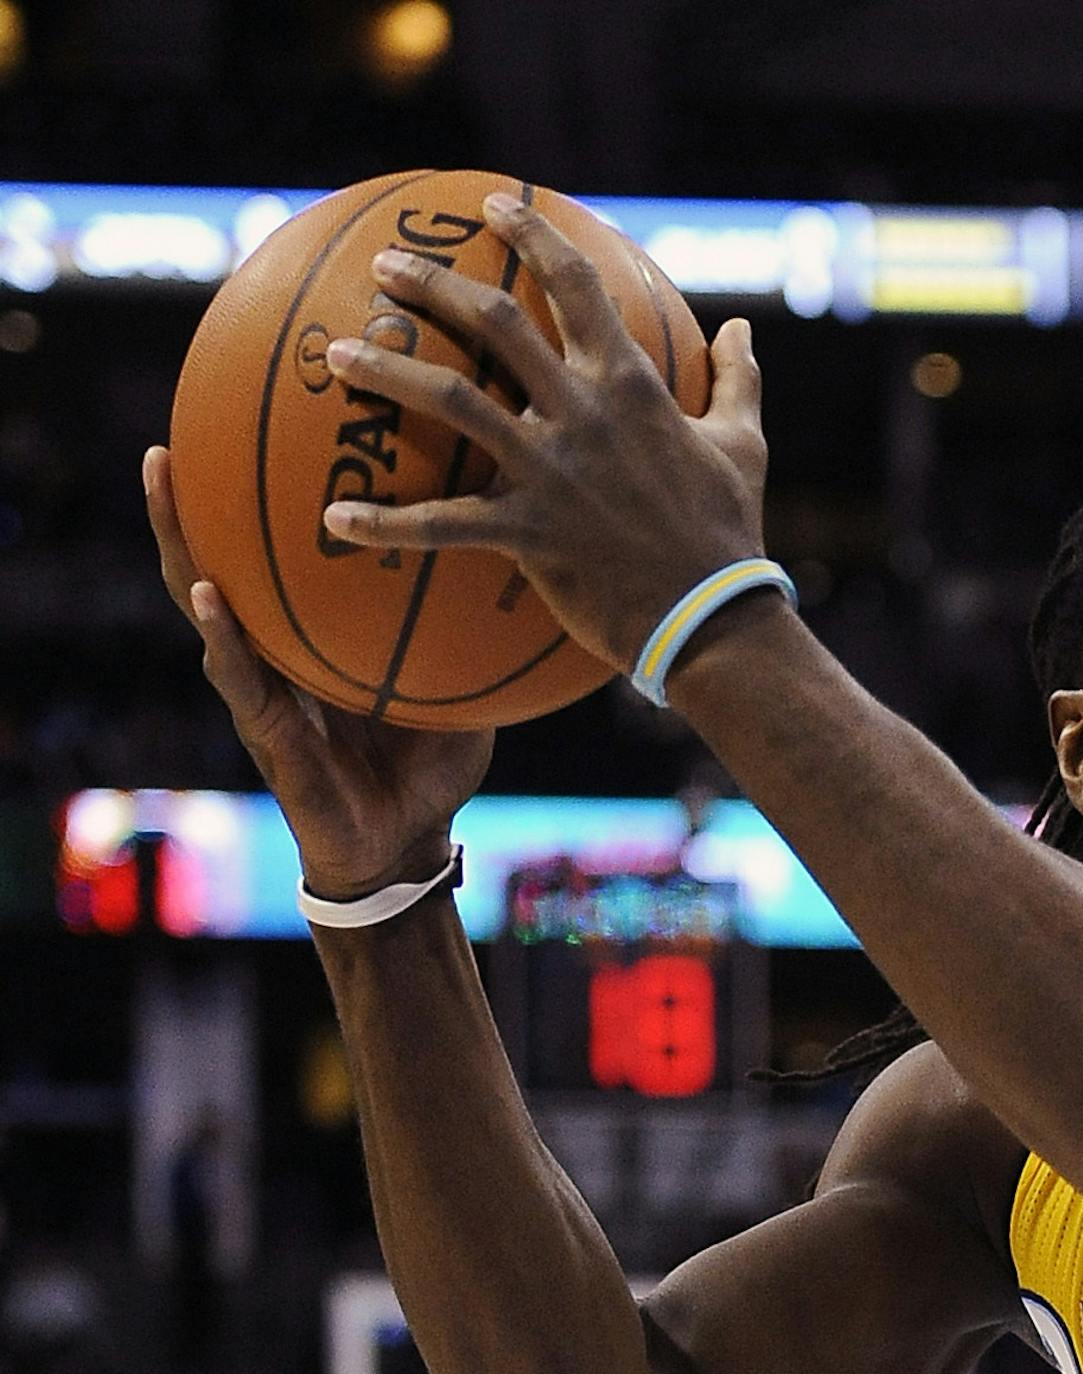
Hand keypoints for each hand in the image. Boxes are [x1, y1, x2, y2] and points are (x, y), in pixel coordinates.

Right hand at [146, 446, 492, 900]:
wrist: (406, 846)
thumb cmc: (431, 766)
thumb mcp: (462, 688)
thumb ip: (478, 638)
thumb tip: (535, 569)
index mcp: (312, 640)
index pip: (275, 562)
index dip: (259, 510)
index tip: (253, 439)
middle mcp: (274, 655)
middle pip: (219, 563)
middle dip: (190, 502)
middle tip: (174, 434)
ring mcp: (260, 690)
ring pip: (200, 601)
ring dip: (178, 539)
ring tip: (162, 478)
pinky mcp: (265, 733)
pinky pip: (238, 677)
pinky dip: (220, 634)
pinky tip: (205, 594)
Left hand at [318, 193, 768, 671]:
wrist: (712, 618)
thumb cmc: (728, 531)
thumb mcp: (743, 445)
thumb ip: (737, 380)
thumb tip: (742, 330)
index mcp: (633, 386)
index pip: (577, 286)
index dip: (534, 236)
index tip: (495, 208)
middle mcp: (583, 414)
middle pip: (495, 324)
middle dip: (433, 284)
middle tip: (384, 266)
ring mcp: (550, 472)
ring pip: (453, 401)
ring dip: (389, 373)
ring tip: (340, 355)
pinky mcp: (528, 533)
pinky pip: (441, 524)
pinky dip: (385, 523)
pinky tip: (336, 518)